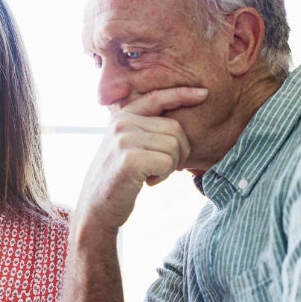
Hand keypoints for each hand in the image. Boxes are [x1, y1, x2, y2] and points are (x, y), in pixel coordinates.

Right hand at [76, 87, 206, 234]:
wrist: (97, 208)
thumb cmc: (118, 179)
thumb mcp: (126, 146)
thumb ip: (144, 129)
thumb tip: (180, 124)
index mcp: (121, 116)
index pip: (157, 97)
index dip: (182, 94)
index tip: (203, 93)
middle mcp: (121, 123)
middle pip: (175, 128)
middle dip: (180, 151)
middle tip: (164, 168)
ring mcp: (124, 139)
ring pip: (174, 146)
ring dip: (171, 166)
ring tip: (151, 175)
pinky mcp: (130, 159)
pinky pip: (167, 162)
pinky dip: (164, 176)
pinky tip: (148, 182)